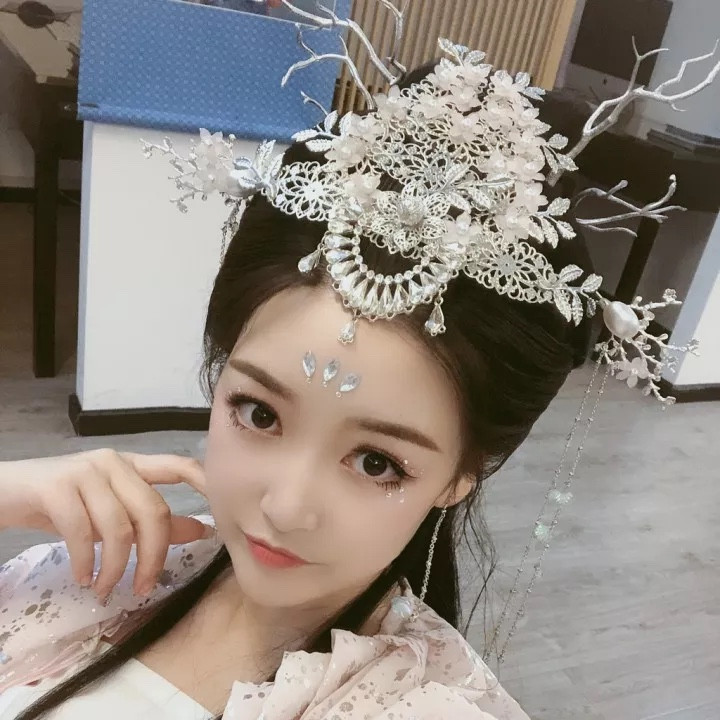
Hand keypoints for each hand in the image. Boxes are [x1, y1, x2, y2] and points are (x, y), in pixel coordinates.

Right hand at [0, 450, 211, 600]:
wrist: (2, 493)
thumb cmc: (62, 504)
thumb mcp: (111, 513)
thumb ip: (153, 520)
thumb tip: (204, 530)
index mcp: (132, 466)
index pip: (178, 466)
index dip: (205, 484)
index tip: (223, 511)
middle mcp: (114, 463)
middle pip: (154, 510)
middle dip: (154, 556)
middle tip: (144, 587)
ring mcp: (85, 471)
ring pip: (120, 527)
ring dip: (116, 568)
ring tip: (107, 588)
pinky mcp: (57, 486)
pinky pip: (83, 532)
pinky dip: (87, 562)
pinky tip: (84, 578)